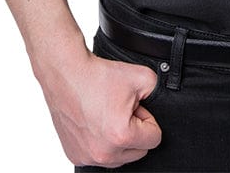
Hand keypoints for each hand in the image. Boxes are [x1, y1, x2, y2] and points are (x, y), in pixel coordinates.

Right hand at [37, 45, 160, 167]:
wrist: (67, 73)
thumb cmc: (97, 75)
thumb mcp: (142, 77)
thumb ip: (159, 93)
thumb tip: (162, 104)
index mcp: (121, 136)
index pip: (154, 139)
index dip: (148, 119)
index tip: (136, 107)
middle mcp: (103, 153)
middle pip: (137, 151)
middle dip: (134, 130)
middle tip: (122, 109)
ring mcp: (86, 156)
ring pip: (119, 156)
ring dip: (119, 138)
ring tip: (108, 114)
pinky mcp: (75, 155)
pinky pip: (99, 155)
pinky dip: (102, 142)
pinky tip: (95, 122)